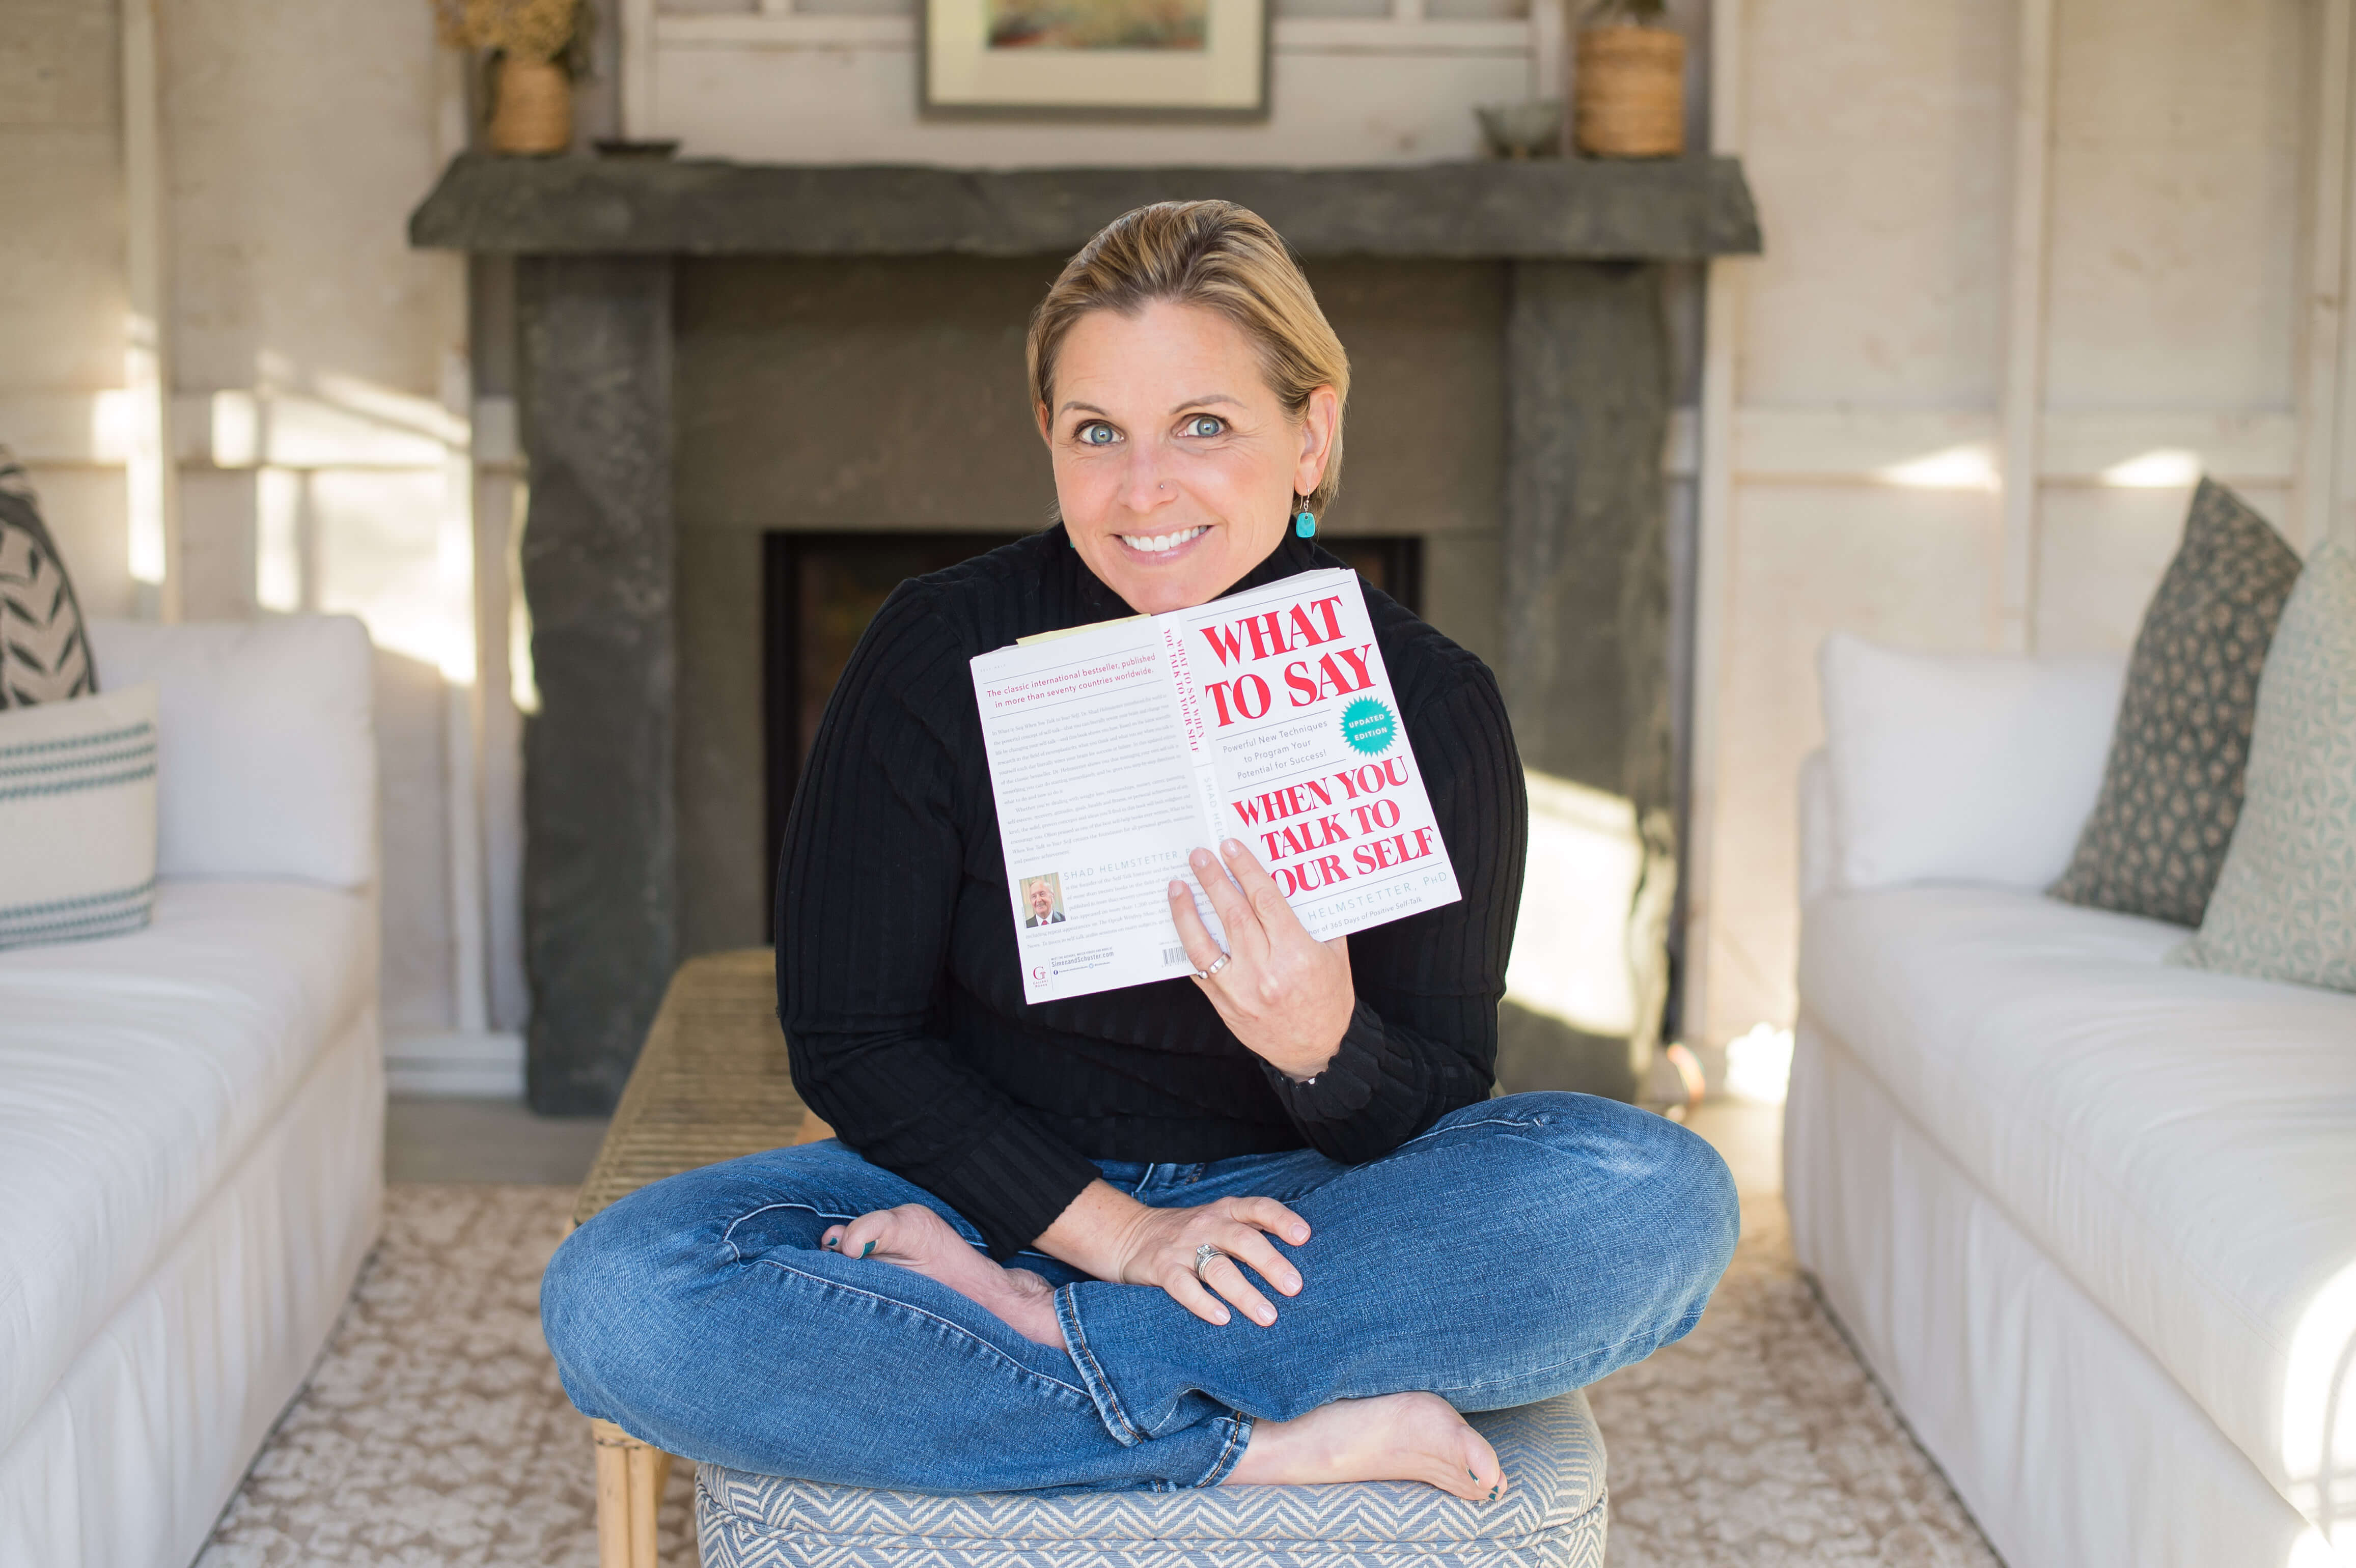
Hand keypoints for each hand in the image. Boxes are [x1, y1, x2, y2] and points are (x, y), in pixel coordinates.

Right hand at [1112, 1193, 1311, 1327]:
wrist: (1131, 1235)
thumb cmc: (1192, 1235)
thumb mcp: (1220, 1223)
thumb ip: (1251, 1235)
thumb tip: (1300, 1266)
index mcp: (1226, 1211)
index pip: (1258, 1208)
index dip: (1281, 1219)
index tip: (1304, 1236)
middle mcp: (1207, 1224)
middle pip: (1242, 1239)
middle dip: (1270, 1263)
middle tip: (1294, 1287)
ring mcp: (1183, 1246)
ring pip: (1217, 1267)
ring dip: (1244, 1292)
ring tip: (1268, 1316)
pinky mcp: (1162, 1268)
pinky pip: (1183, 1286)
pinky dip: (1203, 1303)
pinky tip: (1222, 1318)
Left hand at [1168, 838, 1353, 1080]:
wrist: (1319, 1052)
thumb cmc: (1329, 1000)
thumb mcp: (1334, 955)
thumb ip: (1315, 919)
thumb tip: (1295, 880)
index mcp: (1296, 954)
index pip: (1265, 901)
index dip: (1245, 870)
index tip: (1231, 848)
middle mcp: (1265, 971)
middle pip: (1233, 915)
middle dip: (1213, 880)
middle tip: (1199, 856)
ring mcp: (1241, 991)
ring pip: (1205, 944)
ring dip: (1187, 912)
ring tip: (1177, 887)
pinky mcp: (1225, 1005)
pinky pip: (1200, 972)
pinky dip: (1188, 946)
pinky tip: (1181, 926)